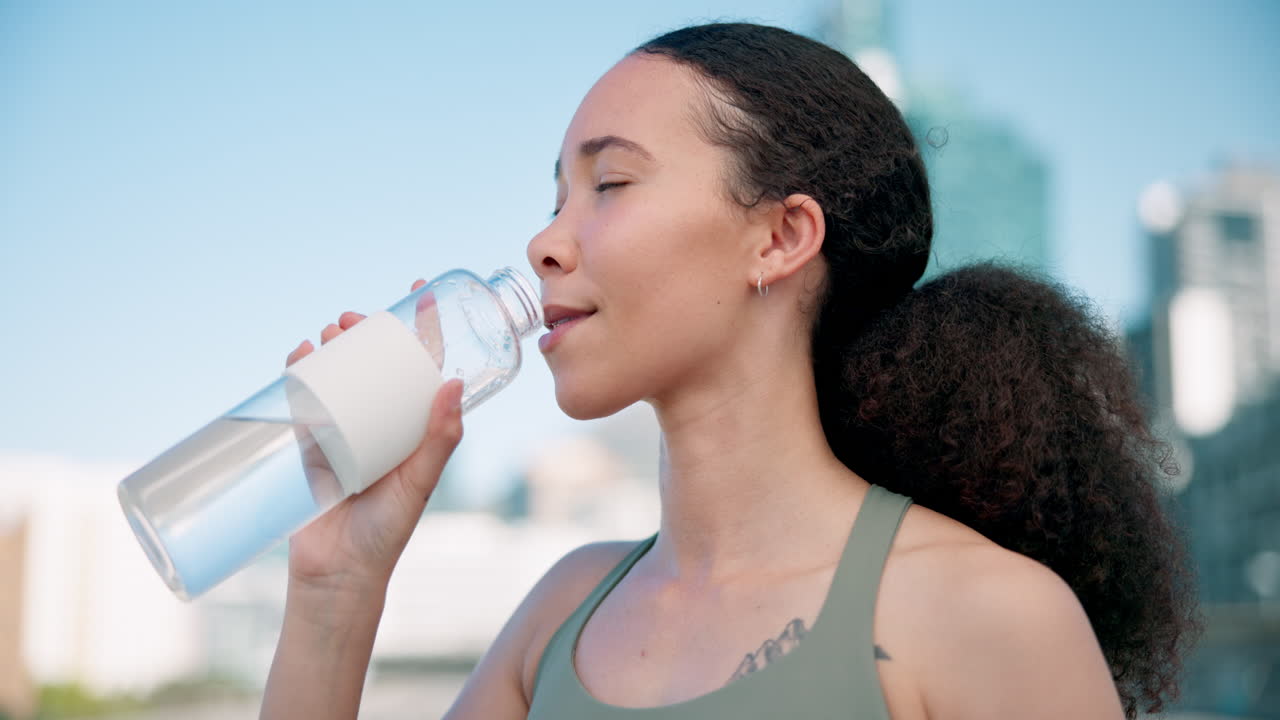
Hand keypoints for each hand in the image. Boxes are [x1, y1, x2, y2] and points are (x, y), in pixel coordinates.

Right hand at [283, 278, 462, 594]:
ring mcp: (346, 431)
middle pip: (377, 363)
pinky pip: (306, 398)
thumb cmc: (386, 533)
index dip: (424, 328)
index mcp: (416, 428)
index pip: (425, 367)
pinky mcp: (312, 444)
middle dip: (366, 332)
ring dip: (335, 346)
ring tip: (330, 333)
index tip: (419, 292)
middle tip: (354, 318)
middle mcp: (384, 424)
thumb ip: (439, 440)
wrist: (335, 574)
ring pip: (341, 375)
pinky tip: (300, 357)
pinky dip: (301, 372)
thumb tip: (454, 384)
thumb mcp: (418, 484)